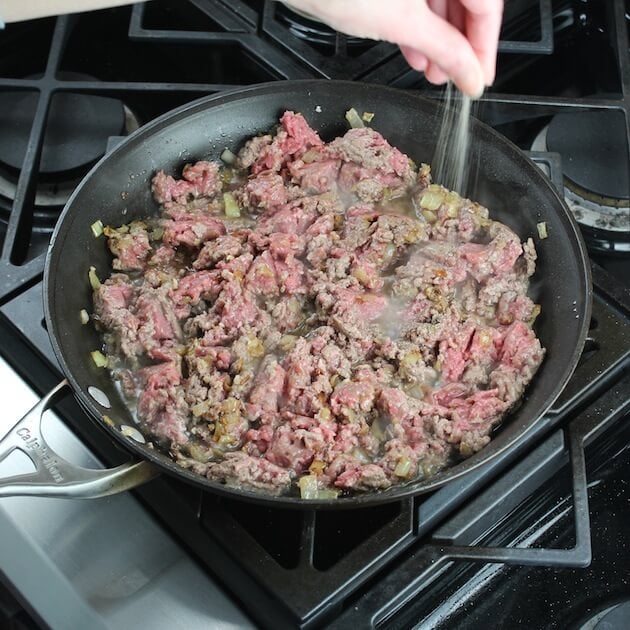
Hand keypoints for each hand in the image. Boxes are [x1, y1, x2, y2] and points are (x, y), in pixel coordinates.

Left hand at [282, 0, 502, 97]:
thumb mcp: (402, 23)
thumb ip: (444, 49)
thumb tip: (471, 75)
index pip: (486, 4)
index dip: (485, 45)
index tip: (479, 77)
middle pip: (467, 3)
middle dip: (460, 44)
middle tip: (454, 77)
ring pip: (442, 4)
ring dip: (439, 40)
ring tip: (432, 72)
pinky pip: (419, 3)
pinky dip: (419, 29)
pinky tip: (415, 53)